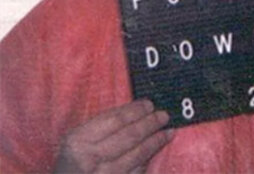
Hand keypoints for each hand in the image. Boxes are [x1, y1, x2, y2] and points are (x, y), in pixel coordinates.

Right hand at [53, 99, 173, 172]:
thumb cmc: (69, 165)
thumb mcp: (77, 142)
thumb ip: (101, 127)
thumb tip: (135, 111)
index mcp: (78, 140)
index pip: (115, 120)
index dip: (135, 111)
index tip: (150, 104)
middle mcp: (89, 160)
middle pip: (128, 137)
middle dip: (150, 124)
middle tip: (165, 116)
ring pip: (135, 157)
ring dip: (155, 143)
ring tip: (168, 132)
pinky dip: (145, 162)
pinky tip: (154, 152)